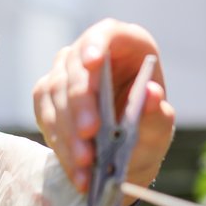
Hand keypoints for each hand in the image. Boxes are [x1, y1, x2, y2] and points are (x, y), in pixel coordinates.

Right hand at [32, 19, 175, 205]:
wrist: (125, 154)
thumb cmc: (147, 129)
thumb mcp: (159, 126)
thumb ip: (157, 113)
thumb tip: (151, 94)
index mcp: (125, 45)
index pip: (104, 34)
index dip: (95, 45)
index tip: (92, 63)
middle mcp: (90, 52)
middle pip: (75, 69)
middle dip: (80, 104)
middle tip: (90, 133)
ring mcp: (64, 73)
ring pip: (55, 94)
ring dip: (68, 132)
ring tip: (85, 164)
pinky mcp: (47, 96)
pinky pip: (46, 117)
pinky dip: (62, 146)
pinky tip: (77, 170)